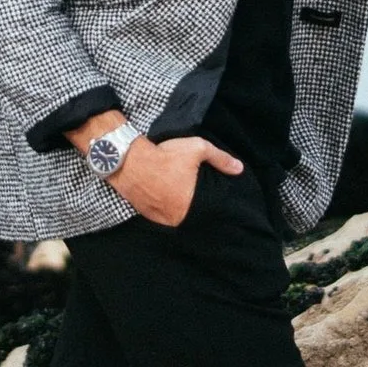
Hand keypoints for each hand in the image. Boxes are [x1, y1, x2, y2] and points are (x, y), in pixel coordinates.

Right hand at [74, 123, 242, 225]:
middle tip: (193, 197)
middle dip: (193, 208)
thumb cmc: (164, 154)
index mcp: (189, 205)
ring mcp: (157, 217)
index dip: (209, 207)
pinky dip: (163, 209)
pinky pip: (159, 215)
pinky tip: (165, 199)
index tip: (210, 202)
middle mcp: (173, 216)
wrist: (128, 159)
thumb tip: (239, 169)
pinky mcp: (144, 213)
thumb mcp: (197, 149)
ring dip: (177, 210)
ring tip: (179, 198)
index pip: (206, 212)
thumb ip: (220, 159)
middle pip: (190, 217)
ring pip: (173, 217)